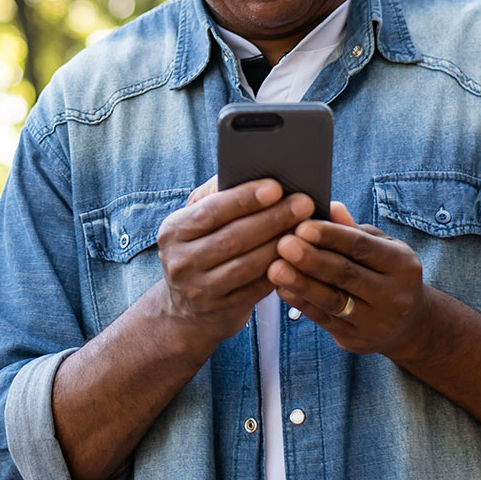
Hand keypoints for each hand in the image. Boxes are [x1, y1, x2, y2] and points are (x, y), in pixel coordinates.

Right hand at [156, 175, 314, 353]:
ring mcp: (200, 290)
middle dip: (272, 218)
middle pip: (233, 238)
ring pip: (246, 265)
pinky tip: (299, 256)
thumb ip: (216, 196)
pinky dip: (279, 270)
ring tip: (306, 228)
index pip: (211, 210)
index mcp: (174, 231)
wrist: (187, 310)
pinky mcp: (222, 310)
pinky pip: (256, 289)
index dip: (244, 199)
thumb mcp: (195, 223)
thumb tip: (248, 168)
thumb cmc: (201, 249)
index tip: (276, 186)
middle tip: (304, 203)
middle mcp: (181, 261)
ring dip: (280, 244)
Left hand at [267, 202, 429, 358]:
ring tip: (274, 268)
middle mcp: (394, 295)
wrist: (409, 323)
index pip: (362, 247)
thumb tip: (329, 206)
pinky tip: (282, 288)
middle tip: (283, 244)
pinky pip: (324, 319)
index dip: (331, 236)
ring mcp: (376, 322)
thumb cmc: (386, 272)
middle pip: (347, 274)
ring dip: (301, 283)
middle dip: (312, 259)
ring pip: (333, 300)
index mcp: (403, 264)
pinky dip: (301, 302)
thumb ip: (353, 230)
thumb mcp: (381, 247)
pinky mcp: (356, 340)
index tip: (302, 225)